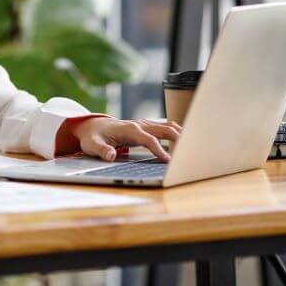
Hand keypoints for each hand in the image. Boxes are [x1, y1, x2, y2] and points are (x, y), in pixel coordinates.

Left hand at [66, 117, 180, 161]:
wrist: (93, 126)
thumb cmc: (94, 137)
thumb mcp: (92, 145)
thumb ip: (102, 150)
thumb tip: (110, 155)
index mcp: (130, 130)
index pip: (149, 140)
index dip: (159, 150)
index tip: (168, 161)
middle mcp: (140, 125)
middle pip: (165, 129)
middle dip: (178, 139)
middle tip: (188, 153)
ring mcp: (145, 124)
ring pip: (168, 126)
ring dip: (181, 135)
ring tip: (192, 148)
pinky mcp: (147, 127)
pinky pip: (166, 128)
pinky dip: (177, 133)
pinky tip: (185, 143)